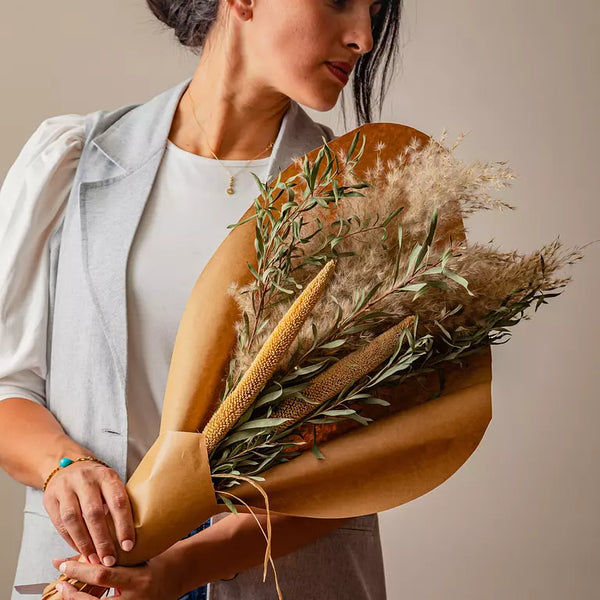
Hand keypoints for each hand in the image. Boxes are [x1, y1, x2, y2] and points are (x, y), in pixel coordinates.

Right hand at [43, 460, 134, 566]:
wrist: (67, 466)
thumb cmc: (97, 481)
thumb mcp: (110, 484)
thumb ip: (117, 504)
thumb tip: (130, 537)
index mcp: (107, 476)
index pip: (118, 501)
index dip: (124, 525)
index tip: (128, 546)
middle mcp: (86, 480)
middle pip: (94, 513)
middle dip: (103, 540)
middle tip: (110, 560)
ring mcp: (66, 488)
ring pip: (74, 519)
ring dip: (84, 543)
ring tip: (94, 560)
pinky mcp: (51, 498)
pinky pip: (60, 523)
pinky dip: (71, 540)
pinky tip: (80, 551)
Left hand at [53, 555, 179, 599]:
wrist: (174, 580)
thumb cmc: (154, 565)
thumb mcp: (137, 558)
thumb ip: (112, 558)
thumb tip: (79, 552)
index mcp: (138, 580)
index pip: (102, 575)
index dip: (79, 570)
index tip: (62, 563)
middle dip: (72, 595)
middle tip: (60, 584)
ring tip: (66, 592)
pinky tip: (80, 599)